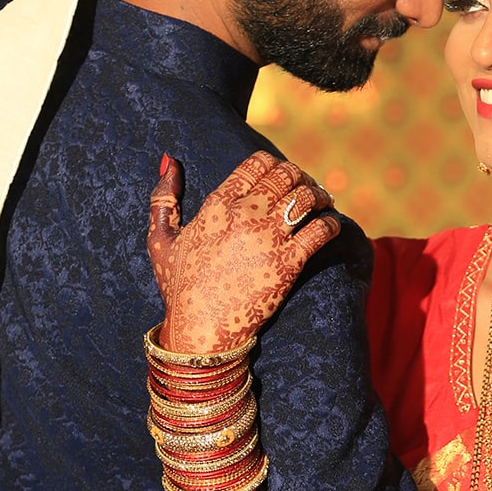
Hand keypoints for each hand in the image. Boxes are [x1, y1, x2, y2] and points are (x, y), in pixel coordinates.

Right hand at [148, 150, 338, 353]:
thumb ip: (162, 198)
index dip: (275, 164)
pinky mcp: (288, 264)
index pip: (257, 164)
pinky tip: (330, 226)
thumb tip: (168, 160)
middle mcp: (244, 215)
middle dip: (301, 177)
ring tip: (324, 203)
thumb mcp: (160, 240)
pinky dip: (331, 223)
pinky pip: (320, 230)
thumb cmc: (179, 288)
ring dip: (320, 195)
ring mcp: (268, 238)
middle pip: (286, 175)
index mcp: (217, 205)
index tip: (282, 176)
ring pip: (306, 196)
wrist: (199, 330)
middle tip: (308, 188)